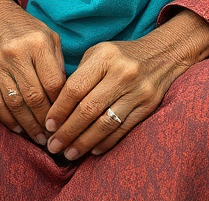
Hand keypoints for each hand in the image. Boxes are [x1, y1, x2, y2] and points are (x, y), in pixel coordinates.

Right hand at [0, 0, 65, 143]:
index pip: (54, 83)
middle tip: (53, 136)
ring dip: (28, 126)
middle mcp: (17, 52)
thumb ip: (58, 62)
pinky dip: (7, 120)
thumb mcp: (48, 35)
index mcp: (38, 42)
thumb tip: (67, 95)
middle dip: (45, 121)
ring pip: (15, 103)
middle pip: (34, 97)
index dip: (60, 104)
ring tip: (38, 138)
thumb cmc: (24, 27)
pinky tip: (18, 128)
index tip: (65, 118)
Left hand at [44, 9, 208, 160]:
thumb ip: (79, 75)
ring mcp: (137, 91)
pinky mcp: (148, 106)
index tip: (48, 126)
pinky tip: (92, 150)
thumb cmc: (120, 56)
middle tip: (53, 146)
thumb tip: (57, 108)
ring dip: (84, 143)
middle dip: (68, 132)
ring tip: (69, 154)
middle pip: (88, 109)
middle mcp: (121, 73)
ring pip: (105, 124)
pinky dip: (105, 143)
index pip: (75, 88)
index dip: (59, 110)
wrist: (161, 55)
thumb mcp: (98, 54)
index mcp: (104, 57)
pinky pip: (122, 130)